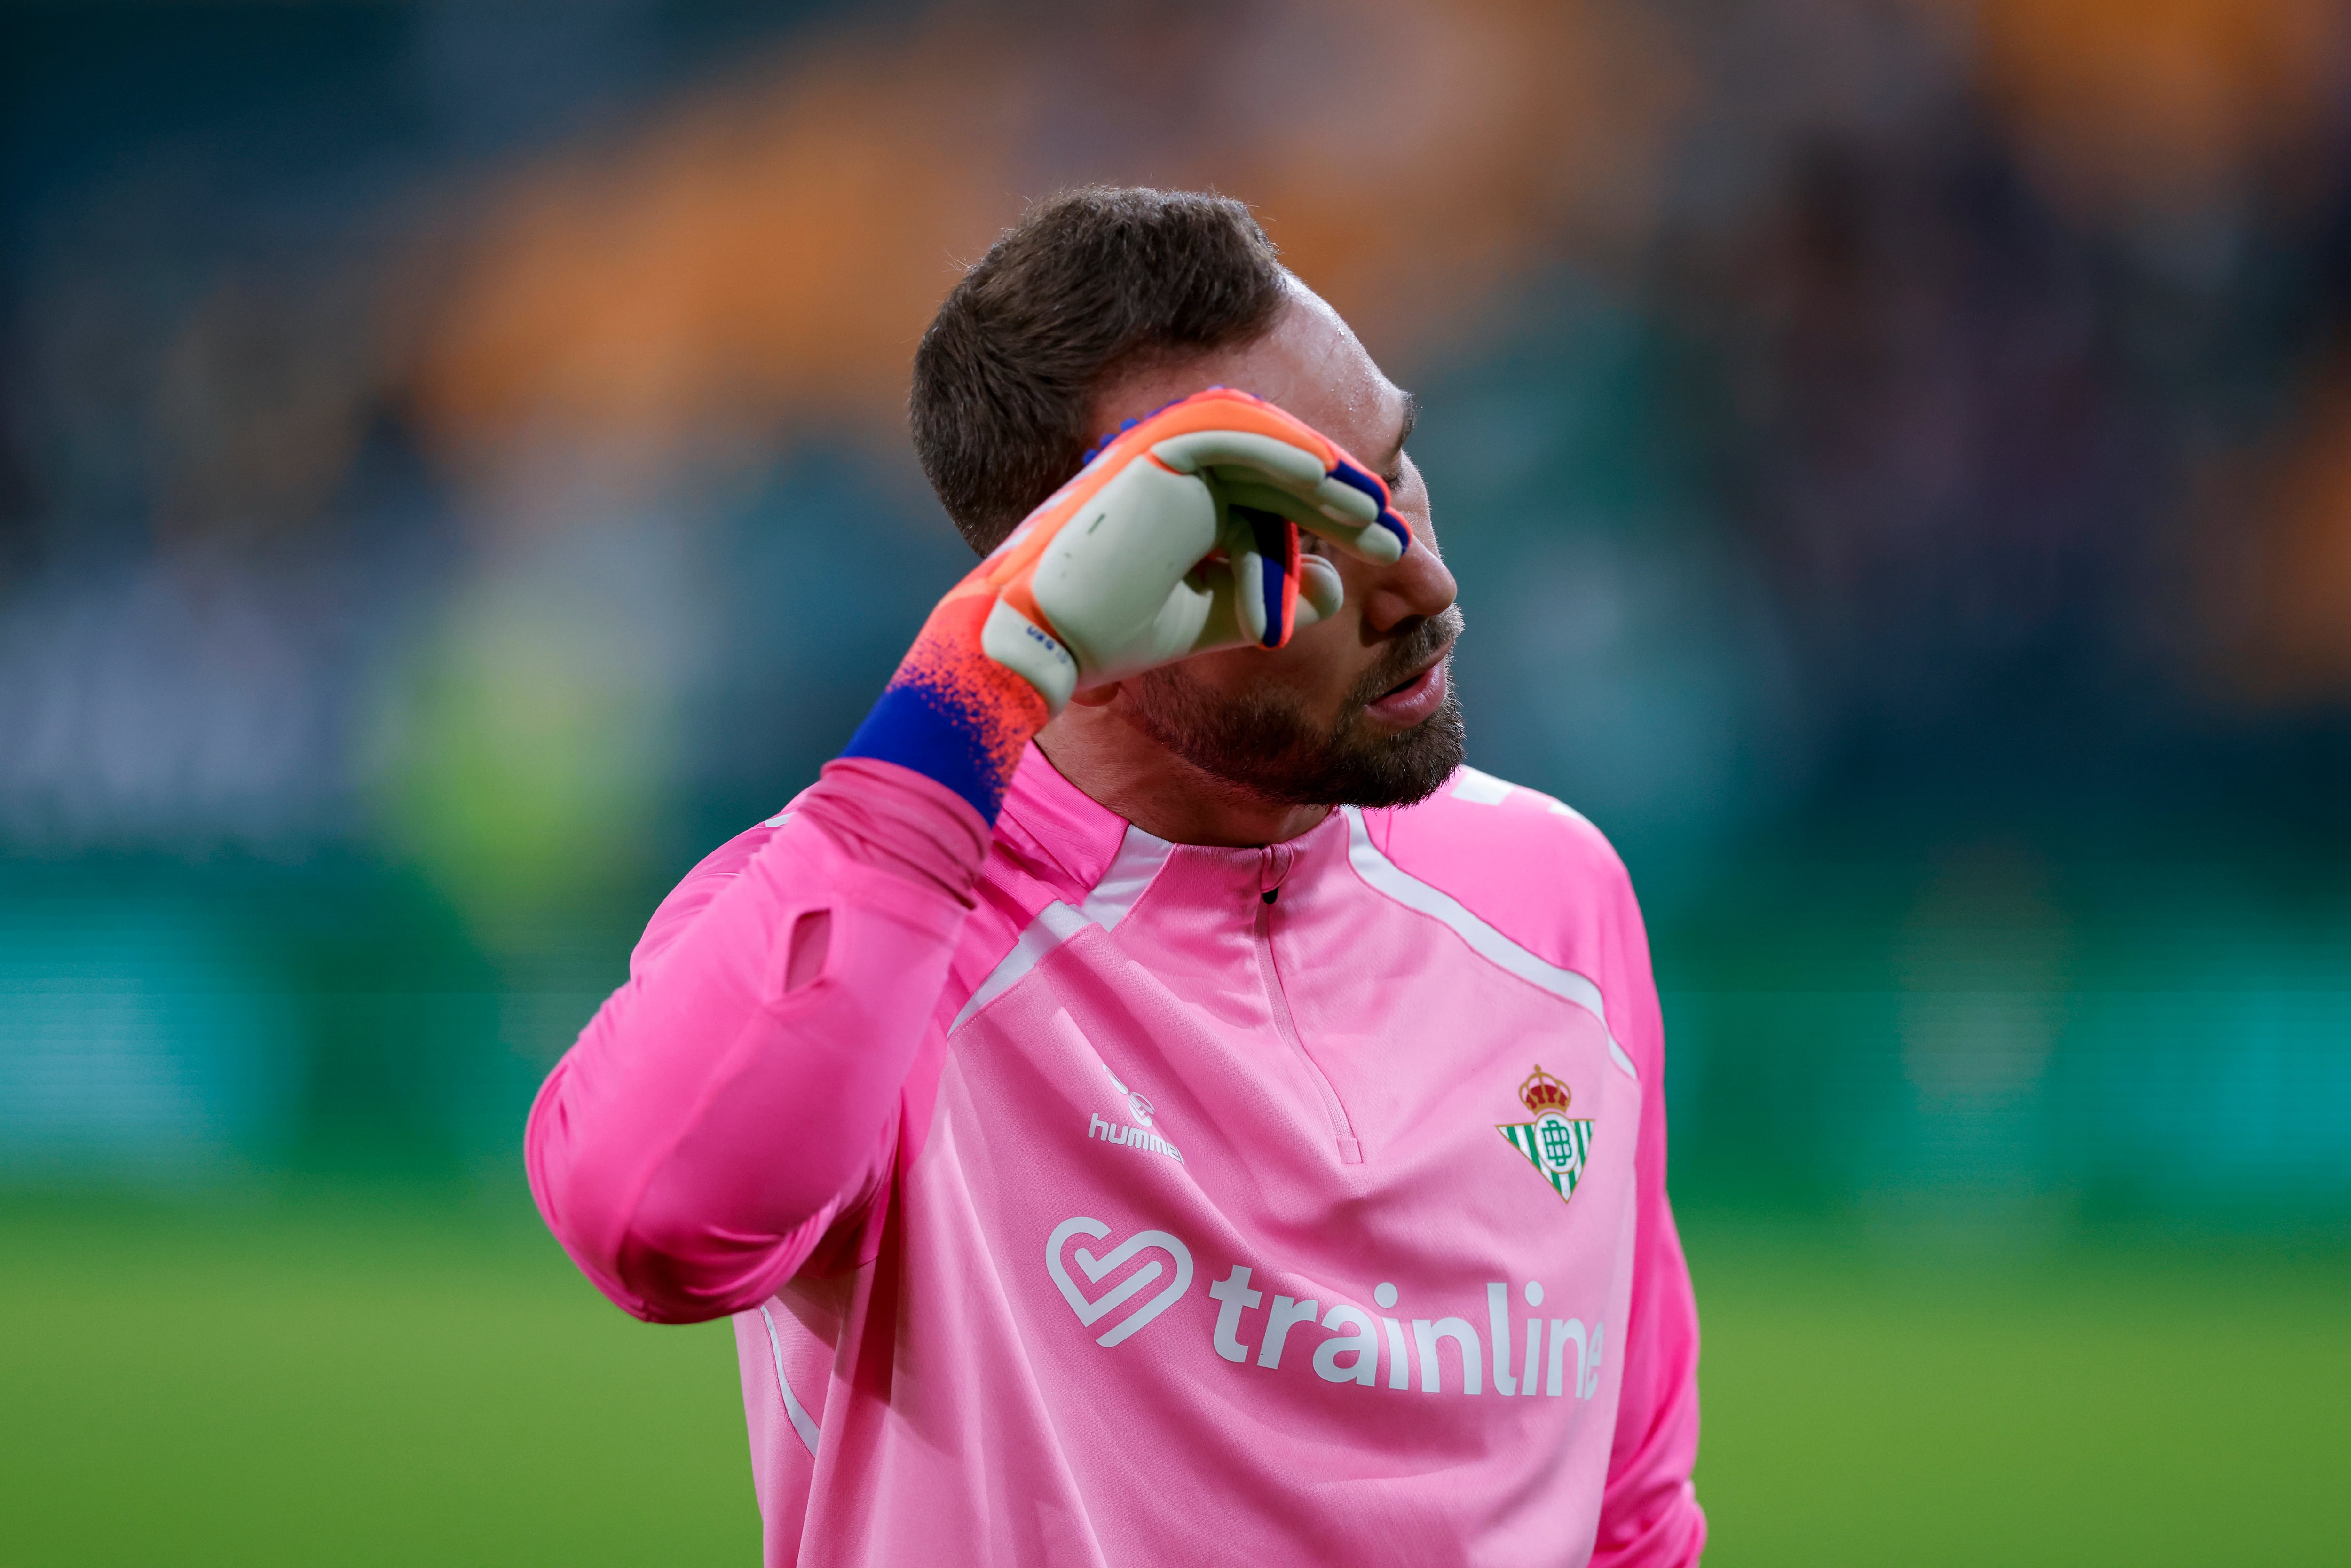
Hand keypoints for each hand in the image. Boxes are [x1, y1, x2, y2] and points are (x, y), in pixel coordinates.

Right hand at [841, 387, 1411, 817]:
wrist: (1041, 641)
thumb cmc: (1112, 638)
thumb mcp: (1209, 618)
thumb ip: (1269, 596)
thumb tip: (1339, 589)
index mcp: (1180, 504)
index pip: (1275, 503)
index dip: (1335, 525)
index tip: (1390, 552)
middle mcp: (1173, 472)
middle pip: (1281, 474)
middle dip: (1344, 504)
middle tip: (1399, 537)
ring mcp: (1162, 454)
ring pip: (1268, 450)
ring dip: (1327, 478)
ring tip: (1378, 515)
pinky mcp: (1156, 449)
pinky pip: (1237, 439)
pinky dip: (1290, 455)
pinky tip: (1337, 484)